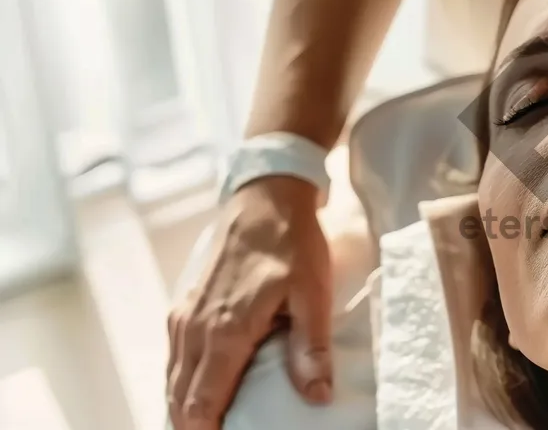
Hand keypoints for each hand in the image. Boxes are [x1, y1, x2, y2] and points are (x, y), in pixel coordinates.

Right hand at [167, 176, 331, 429]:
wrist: (265, 197)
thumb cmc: (292, 243)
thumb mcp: (314, 294)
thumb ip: (312, 347)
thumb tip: (318, 395)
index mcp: (225, 331)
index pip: (202, 401)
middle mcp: (194, 328)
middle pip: (180, 398)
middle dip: (192, 426)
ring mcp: (183, 316)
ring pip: (172, 379)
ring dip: (183, 408)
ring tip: (204, 427)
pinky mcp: (183, 306)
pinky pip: (174, 359)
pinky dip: (180, 384)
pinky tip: (195, 396)